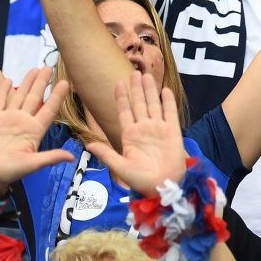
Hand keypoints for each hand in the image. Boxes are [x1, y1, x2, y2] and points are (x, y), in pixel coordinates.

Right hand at [0, 69, 74, 195]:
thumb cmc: (9, 172)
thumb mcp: (32, 164)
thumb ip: (50, 158)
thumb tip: (71, 158)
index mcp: (34, 131)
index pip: (49, 109)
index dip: (57, 96)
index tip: (66, 83)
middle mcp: (23, 122)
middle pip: (35, 98)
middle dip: (43, 82)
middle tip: (50, 67)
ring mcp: (8, 119)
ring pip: (20, 96)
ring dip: (27, 83)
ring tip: (35, 68)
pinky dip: (3, 90)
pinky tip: (9, 79)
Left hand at [84, 70, 187, 198]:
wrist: (162, 187)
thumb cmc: (140, 180)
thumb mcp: (120, 167)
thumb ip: (106, 154)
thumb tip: (88, 145)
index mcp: (130, 136)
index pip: (124, 112)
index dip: (121, 98)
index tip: (117, 84)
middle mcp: (143, 129)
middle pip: (139, 104)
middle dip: (136, 89)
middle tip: (133, 72)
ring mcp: (158, 129)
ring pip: (153, 105)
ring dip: (149, 90)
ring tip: (146, 75)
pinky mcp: (172, 131)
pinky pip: (170, 113)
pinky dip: (167, 101)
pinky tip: (164, 90)